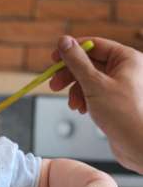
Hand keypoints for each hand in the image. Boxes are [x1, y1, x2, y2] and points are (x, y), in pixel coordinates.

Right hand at [50, 35, 142, 173]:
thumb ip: (76, 61)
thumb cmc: (125, 114)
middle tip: (54, 85)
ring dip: (75, 90)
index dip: (71, 51)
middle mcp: (125, 69)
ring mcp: (121, 85)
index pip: (93, 45)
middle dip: (70, 75)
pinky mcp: (115, 99)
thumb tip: (64, 41)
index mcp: (126, 59)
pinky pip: (93, 92)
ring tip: (73, 104)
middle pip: (89, 63)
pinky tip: (82, 109)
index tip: (53, 59)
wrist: (138, 145)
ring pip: (89, 79)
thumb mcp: (94, 84)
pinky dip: (83, 99)